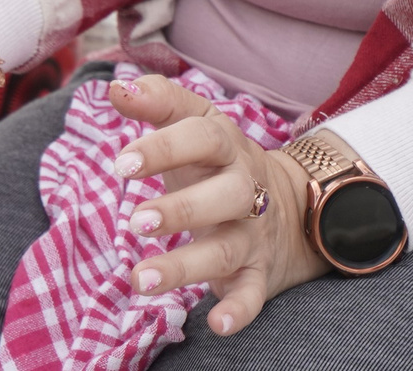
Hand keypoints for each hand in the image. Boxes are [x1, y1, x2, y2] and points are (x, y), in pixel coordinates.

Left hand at [109, 74, 329, 337]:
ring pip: (226, 250)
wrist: (296, 204)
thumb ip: (157, 101)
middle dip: (180, 210)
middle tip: (134, 222)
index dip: (161, 148)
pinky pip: (253, 295)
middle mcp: (245, 189)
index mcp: (226, 146)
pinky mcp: (260, 273)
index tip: (120, 163)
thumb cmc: (216, 159)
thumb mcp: (195, 121)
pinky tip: (216, 324)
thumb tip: (115, 89)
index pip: (199, 138)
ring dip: (185, 266)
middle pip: (221, 198)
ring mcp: (253, 233)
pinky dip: (239, 311)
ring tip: (139, 279)